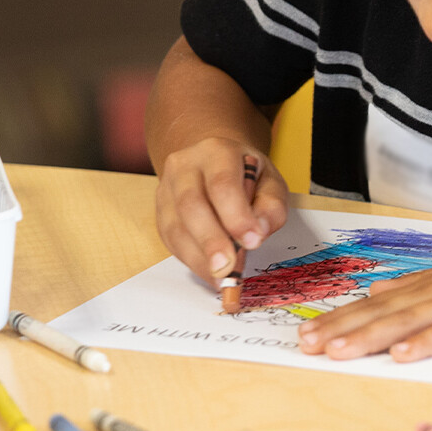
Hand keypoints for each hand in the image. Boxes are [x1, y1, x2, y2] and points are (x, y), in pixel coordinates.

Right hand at [152, 136, 288, 299]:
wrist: (213, 163)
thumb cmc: (245, 175)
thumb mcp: (270, 180)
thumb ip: (271, 205)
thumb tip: (260, 231)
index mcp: (217, 152)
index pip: (222, 183)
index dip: (236, 215)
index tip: (253, 241)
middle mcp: (185, 166)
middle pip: (191, 204)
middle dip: (211, 240)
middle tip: (228, 268)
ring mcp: (167, 189)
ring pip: (176, 226)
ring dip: (199, 257)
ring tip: (221, 278)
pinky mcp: (160, 212)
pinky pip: (171, 240)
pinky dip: (191, 261)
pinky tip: (210, 274)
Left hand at [296, 236, 431, 361]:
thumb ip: (419, 286)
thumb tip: (379, 291)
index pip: (377, 302)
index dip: (341, 317)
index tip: (308, 331)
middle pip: (382, 312)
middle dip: (342, 329)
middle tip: (307, 345)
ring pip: (407, 321)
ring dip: (370, 337)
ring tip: (338, 353)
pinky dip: (425, 343)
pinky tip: (402, 354)